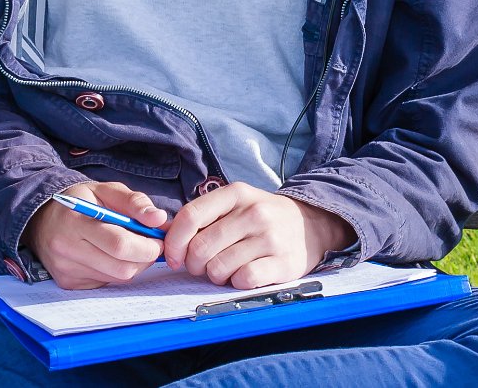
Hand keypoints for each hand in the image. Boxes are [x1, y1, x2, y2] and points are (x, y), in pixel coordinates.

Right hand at [21, 181, 168, 288]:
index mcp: (75, 221)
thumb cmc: (79, 201)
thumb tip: (159, 219)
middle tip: (149, 245)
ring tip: (129, 247)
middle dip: (144, 258)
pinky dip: (115, 270)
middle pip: (121, 268)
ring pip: (117, 278)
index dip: (147, 246)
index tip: (157, 239)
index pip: (119, 244)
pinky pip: (105, 283)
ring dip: (132, 264)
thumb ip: (134, 202)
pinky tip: (109, 256)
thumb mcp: (105, 190)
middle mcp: (67, 249)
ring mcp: (66, 270)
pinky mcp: (68, 283)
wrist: (40, 218)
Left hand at [162, 182, 354, 288]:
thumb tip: (166, 240)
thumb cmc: (261, 218)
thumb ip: (204, 217)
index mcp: (236, 194)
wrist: (311, 226)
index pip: (191, 216)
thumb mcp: (236, 205)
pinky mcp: (283, 263)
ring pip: (219, 268)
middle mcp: (253, 213)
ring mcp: (270, 238)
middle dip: (194, 264)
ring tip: (226, 269)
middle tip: (202, 266)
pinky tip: (243, 275)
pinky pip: (243, 280)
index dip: (174, 242)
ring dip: (215, 276)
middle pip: (201, 247)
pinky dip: (236, 283)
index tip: (172, 258)